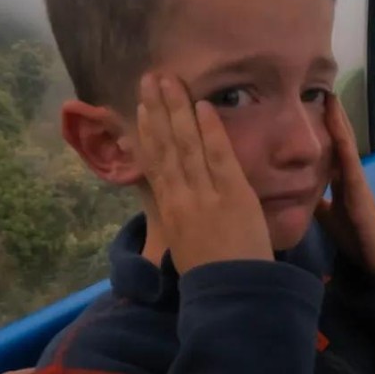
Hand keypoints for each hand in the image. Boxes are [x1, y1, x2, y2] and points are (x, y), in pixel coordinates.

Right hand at [137, 74, 272, 272]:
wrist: (232, 295)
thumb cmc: (210, 276)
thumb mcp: (183, 245)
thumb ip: (179, 218)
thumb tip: (174, 199)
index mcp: (170, 210)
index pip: (155, 163)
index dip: (147, 132)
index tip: (141, 107)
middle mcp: (182, 197)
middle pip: (166, 145)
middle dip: (157, 109)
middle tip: (150, 78)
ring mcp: (206, 194)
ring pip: (186, 144)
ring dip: (177, 109)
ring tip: (169, 80)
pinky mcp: (234, 195)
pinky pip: (220, 156)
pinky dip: (210, 130)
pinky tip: (203, 106)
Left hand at [315, 94, 374, 276]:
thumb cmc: (354, 236)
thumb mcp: (327, 215)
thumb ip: (317, 201)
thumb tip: (294, 192)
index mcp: (340, 180)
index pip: (328, 148)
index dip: (321, 127)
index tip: (308, 105)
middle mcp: (349, 174)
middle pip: (337, 138)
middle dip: (330, 115)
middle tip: (318, 87)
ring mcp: (356, 178)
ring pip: (345, 142)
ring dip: (338, 120)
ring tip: (330, 95)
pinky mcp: (359, 187)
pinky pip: (348, 158)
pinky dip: (343, 137)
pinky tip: (336, 122)